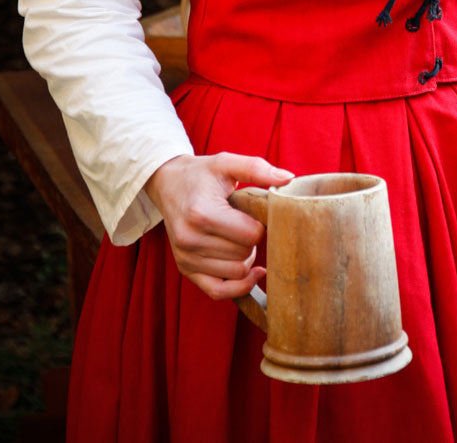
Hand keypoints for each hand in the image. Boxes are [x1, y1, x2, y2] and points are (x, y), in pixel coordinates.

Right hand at [144, 152, 293, 300]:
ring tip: (240, 237)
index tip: (256, 213)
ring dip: (247, 258)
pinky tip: (252, 271)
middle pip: (245, 254)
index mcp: (202, 213)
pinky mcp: (185, 269)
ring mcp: (186, 257)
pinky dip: (239, 286)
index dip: (261, 224)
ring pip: (237, 273)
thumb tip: (288, 178)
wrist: (168, 184)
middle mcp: (190, 239)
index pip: (250, 234)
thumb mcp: (226, 163)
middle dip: (253, 240)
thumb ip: (257, 168)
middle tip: (247, 223)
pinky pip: (218, 291)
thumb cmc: (201, 173)